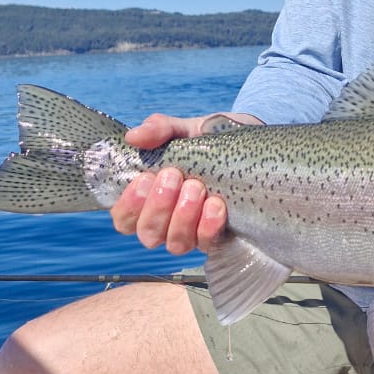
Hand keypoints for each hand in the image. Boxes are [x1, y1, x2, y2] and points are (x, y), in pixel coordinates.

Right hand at [110, 111, 259, 254]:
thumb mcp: (186, 129)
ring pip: (174, 244)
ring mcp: (192, 232)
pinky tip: (216, 204)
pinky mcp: (219, 237)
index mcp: (150, 198)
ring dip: (182, 216)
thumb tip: (133, 136)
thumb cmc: (209, 139)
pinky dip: (208, 225)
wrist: (249, 142)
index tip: (145, 178)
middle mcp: (167, 221)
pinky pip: (206, 244)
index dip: (129, 205)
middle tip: (174, 176)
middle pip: (147, 234)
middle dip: (158, 206)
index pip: (124, 218)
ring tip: (196, 187)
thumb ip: (160, 130)